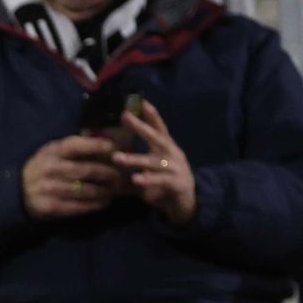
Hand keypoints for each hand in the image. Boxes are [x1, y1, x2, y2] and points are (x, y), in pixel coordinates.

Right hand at [21, 135, 126, 219]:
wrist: (17, 192)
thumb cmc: (42, 168)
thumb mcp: (52, 153)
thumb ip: (74, 147)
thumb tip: (106, 141)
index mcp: (51, 152)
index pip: (77, 146)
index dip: (97, 146)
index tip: (114, 148)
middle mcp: (50, 169)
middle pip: (86, 170)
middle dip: (107, 173)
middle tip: (120, 176)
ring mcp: (50, 189)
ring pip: (85, 190)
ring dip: (104, 191)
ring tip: (115, 190)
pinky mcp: (51, 207)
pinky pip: (78, 206)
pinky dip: (94, 205)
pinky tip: (103, 202)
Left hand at [113, 99, 196, 225]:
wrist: (187, 201)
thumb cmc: (165, 180)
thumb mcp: (153, 166)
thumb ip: (140, 157)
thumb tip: (115, 150)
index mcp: (166, 148)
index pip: (159, 128)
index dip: (152, 115)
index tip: (142, 101)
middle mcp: (172, 154)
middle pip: (156, 138)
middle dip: (141, 127)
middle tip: (125, 116)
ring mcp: (176, 168)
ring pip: (153, 162)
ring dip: (134, 159)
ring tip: (117, 158)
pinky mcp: (177, 183)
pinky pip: (160, 181)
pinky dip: (148, 180)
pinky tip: (136, 179)